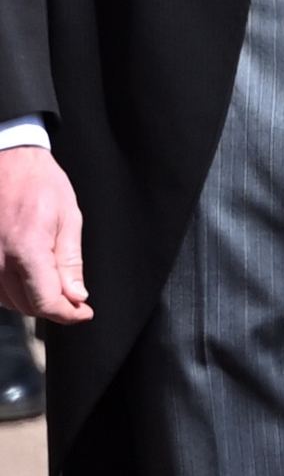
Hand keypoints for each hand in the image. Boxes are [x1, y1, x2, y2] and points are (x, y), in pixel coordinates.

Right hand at [0, 140, 88, 323]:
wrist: (7, 161)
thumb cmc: (41, 185)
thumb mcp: (68, 218)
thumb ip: (70, 262)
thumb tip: (76, 296)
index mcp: (25, 250)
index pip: (45, 302)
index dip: (68, 314)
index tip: (83, 314)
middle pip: (25, 306)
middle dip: (53, 307)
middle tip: (74, 299)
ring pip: (6, 301)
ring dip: (30, 301)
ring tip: (52, 285)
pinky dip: (11, 291)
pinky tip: (28, 278)